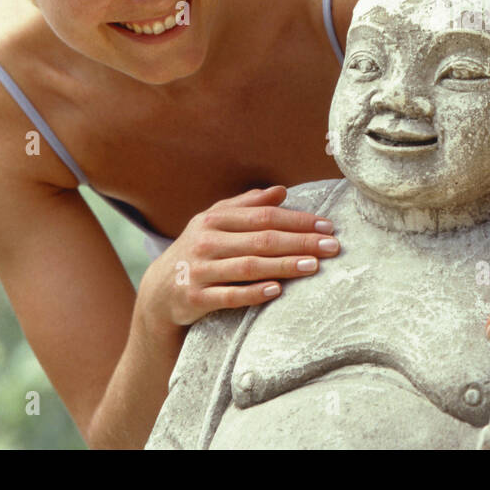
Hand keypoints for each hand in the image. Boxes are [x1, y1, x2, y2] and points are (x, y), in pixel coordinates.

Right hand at [138, 186, 339, 329]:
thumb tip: (281, 190)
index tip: (327, 226)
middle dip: (300, 242)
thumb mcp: (215, 224)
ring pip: (248, 266)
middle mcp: (205, 242)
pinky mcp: (194, 298)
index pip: (264, 216)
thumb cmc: (198, 252)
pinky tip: (277, 290)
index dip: (298, 220)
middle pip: (261, 240)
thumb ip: (247, 206)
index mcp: (214, 220)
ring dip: (283, 266)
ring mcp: (198, 270)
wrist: (158, 292)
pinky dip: (253, 292)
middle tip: (331, 246)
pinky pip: (228, 296)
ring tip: (313, 266)